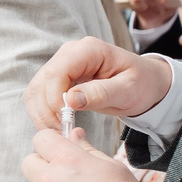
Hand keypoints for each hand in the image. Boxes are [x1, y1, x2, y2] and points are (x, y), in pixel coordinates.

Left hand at [22, 128, 145, 181]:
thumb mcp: (113, 167)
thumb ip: (87, 149)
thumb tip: (73, 134)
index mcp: (68, 161)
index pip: (41, 139)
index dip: (51, 144)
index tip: (59, 151)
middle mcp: (50, 181)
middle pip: (29, 163)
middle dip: (43, 167)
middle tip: (64, 177)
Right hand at [25, 37, 170, 130]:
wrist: (145, 82)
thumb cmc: (141, 84)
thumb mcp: (128, 90)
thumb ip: (101, 93)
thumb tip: (71, 100)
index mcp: (88, 50)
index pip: (57, 72)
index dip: (55, 97)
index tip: (65, 118)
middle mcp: (69, 53)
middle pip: (41, 81)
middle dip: (46, 109)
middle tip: (60, 131)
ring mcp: (61, 64)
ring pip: (36, 89)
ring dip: (41, 113)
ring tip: (58, 131)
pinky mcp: (57, 78)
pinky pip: (40, 95)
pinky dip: (43, 112)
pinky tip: (56, 124)